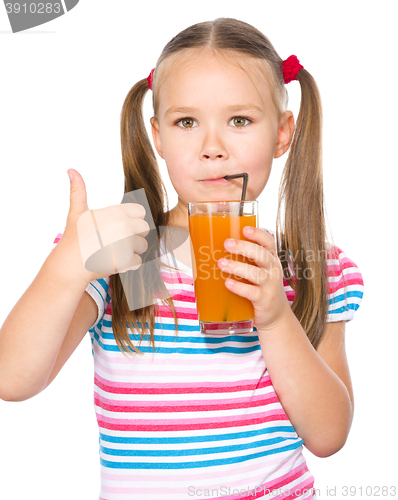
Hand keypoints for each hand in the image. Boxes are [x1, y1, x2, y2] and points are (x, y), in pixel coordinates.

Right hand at [61, 169, 149, 283]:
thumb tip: (71, 170)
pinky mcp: (126, 261)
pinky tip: (113, 261)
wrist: (70, 264)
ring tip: (112, 251)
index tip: (117, 227)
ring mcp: (126, 244)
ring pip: (142, 246)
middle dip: (134, 236)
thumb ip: (78, 191)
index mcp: (117, 212)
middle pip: (145, 229)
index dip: (132, 220)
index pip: (141, 212)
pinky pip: (138, 261)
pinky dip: (128, 264)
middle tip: (114, 241)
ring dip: (131, 251)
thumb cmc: (74, 238)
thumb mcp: (77, 212)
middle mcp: (124, 226)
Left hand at [217, 226, 290, 331]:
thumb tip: (211, 249)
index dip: (258, 234)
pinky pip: (252, 292)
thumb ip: (244, 260)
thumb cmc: (261, 287)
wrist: (276, 315)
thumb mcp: (258, 270)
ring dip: (237, 267)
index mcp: (271, 259)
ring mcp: (270, 286)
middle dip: (244, 247)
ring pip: (256, 273)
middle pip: (262, 255)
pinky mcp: (264, 300)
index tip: (245, 228)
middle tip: (227, 243)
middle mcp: (273, 270)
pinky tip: (228, 283)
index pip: (269, 242)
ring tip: (221, 263)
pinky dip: (239, 287)